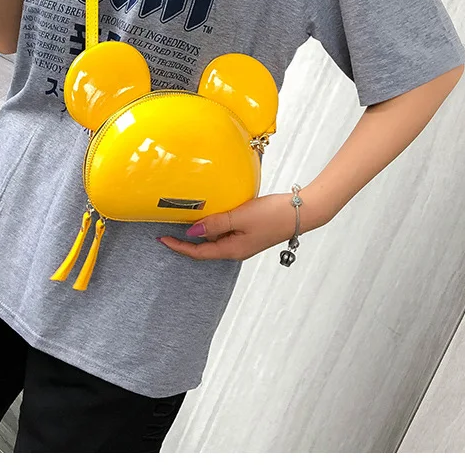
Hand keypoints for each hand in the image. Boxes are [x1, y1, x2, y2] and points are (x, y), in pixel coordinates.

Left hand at [158, 193, 298, 260]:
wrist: (302, 211)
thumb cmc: (273, 214)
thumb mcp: (240, 217)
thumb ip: (215, 223)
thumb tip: (193, 231)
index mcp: (232, 250)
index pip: (198, 252)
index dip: (179, 247)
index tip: (162, 239)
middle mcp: (236, 249)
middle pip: (205, 248)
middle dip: (186, 241)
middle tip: (168, 228)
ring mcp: (244, 242)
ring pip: (215, 239)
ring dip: (200, 232)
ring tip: (185, 219)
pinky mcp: (249, 233)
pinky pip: (225, 232)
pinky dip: (213, 225)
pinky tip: (211, 214)